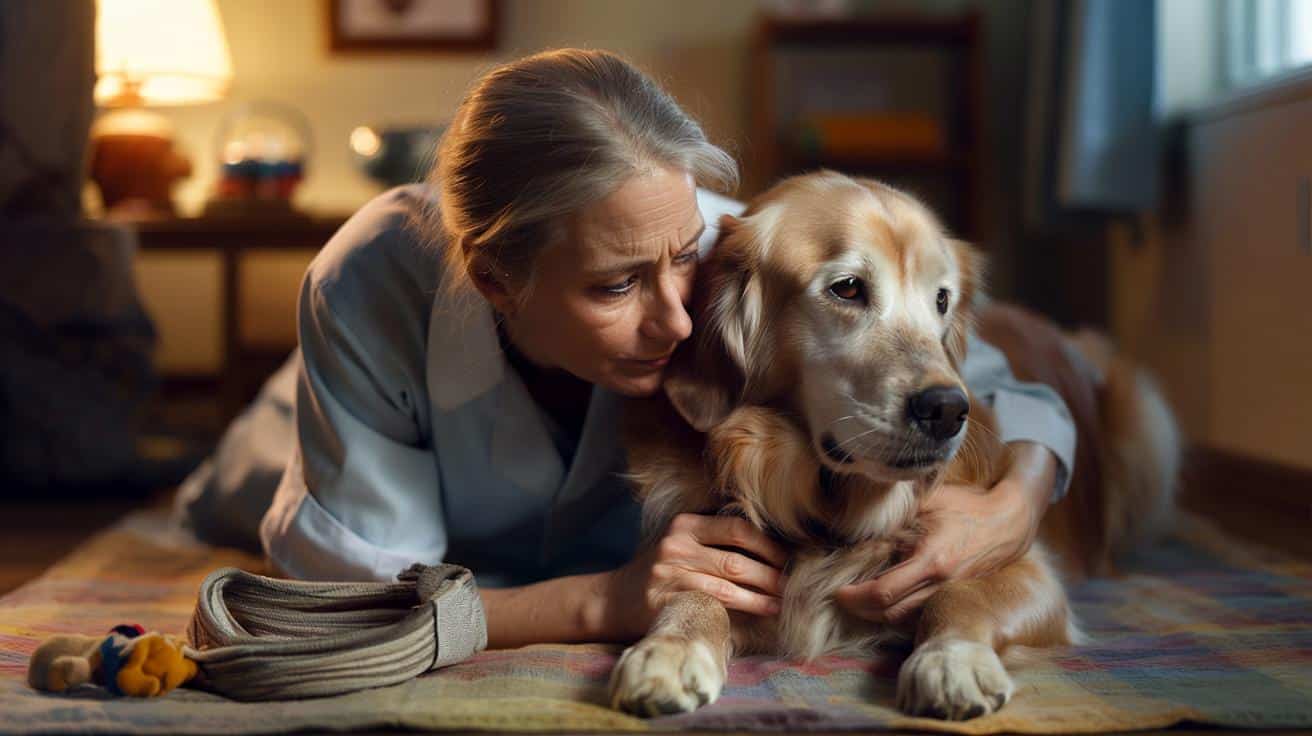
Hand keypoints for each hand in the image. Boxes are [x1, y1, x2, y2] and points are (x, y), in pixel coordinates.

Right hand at [600, 513, 788, 639]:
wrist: (614, 598)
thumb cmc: (661, 569)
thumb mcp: (681, 541)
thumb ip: (715, 537)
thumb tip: (773, 545)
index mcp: (685, 524)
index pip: (737, 528)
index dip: (767, 545)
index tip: (788, 559)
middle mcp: (676, 546)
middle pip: (736, 560)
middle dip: (770, 575)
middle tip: (793, 586)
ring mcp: (668, 576)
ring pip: (727, 588)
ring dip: (761, 598)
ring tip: (782, 603)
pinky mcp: (664, 603)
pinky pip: (710, 608)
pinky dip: (738, 613)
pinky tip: (756, 616)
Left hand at [834, 441, 1056, 624]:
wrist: (1008, 522)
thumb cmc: (966, 506)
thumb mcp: (929, 500)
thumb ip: (895, 512)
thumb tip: (858, 520)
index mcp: (931, 559)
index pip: (884, 592)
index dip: (855, 596)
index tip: (837, 590)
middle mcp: (940, 584)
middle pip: (890, 613)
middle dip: (860, 609)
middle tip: (841, 597)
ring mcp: (948, 593)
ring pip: (904, 618)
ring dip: (877, 614)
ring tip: (857, 599)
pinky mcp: (952, 596)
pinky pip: (918, 614)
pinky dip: (897, 611)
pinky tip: (884, 599)